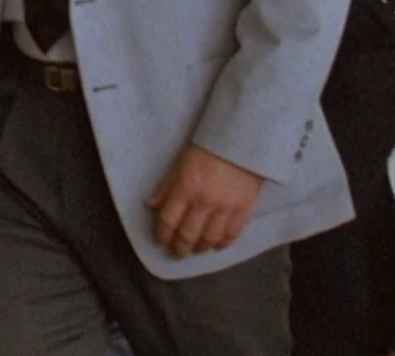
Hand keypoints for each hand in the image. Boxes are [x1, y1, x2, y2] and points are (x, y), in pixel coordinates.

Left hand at [144, 144, 264, 258]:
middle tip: (177, 253)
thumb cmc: (207, 150)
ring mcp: (225, 208)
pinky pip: (231, 235)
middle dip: (179, 248)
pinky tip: (216, 245)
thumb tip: (151, 206)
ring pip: (209, 239)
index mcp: (185, 188)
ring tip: (195, 250)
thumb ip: (166, 187)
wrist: (242, 142)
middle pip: (188, 235)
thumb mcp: (180, 164)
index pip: (168, 220)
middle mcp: (203, 202)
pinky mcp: (243, 209)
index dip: (163, 235)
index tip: (161, 242)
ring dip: (200, 248)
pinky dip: (222, 244)